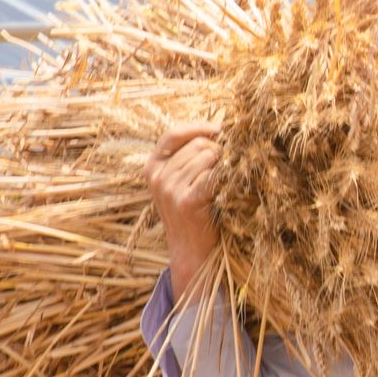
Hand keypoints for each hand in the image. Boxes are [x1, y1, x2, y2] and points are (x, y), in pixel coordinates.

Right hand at [146, 125, 224, 303]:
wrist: (190, 249)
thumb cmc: (191, 210)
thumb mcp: (178, 180)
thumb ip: (187, 155)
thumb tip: (216, 128)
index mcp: (152, 166)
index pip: (173, 133)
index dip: (198, 127)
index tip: (219, 129)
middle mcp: (158, 176)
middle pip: (197, 144)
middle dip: (217, 150)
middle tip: (225, 166)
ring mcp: (170, 189)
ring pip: (207, 157)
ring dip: (222, 165)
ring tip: (222, 182)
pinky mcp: (187, 201)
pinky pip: (212, 175)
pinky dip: (224, 177)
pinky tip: (226, 187)